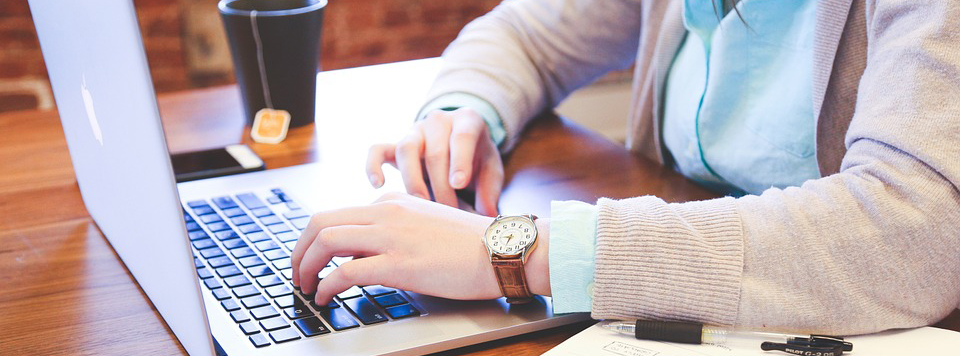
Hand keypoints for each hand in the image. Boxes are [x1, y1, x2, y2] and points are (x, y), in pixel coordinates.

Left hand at [290, 192, 550, 304]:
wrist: (503, 249)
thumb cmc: (472, 245)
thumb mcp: (426, 226)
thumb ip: (395, 233)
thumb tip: (363, 256)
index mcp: (393, 202)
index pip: (339, 215)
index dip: (316, 240)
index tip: (312, 259)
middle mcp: (386, 212)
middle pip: (321, 221)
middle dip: (299, 249)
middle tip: (296, 273)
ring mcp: (391, 236)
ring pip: (326, 241)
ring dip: (305, 266)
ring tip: (305, 286)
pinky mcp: (399, 263)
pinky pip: (346, 271)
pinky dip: (326, 285)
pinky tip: (326, 297)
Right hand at [366, 108, 503, 215]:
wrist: (460, 144)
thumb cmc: (477, 159)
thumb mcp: (491, 169)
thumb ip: (490, 190)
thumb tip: (487, 215)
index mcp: (467, 120)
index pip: (462, 136)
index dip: (460, 160)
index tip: (458, 184)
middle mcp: (439, 121)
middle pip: (435, 151)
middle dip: (441, 185)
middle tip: (448, 212)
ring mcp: (415, 132)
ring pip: (406, 149)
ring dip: (413, 181)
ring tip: (421, 205)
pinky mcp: (395, 145)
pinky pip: (377, 150)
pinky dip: (373, 165)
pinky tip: (378, 185)